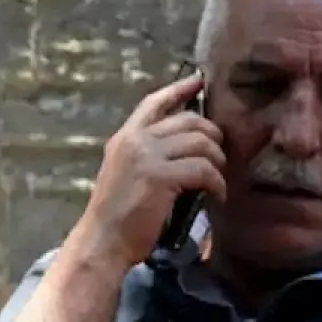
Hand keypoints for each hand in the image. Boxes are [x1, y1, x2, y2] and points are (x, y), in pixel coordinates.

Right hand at [72, 74, 227, 267]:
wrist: (103, 240)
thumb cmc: (116, 214)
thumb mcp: (126, 172)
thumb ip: (147, 153)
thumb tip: (186, 144)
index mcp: (124, 138)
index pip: (154, 103)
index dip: (180, 89)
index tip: (199, 81)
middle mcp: (134, 141)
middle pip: (188, 121)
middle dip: (212, 136)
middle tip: (219, 156)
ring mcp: (146, 157)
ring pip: (201, 143)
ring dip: (217, 161)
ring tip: (217, 179)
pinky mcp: (160, 176)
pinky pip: (204, 170)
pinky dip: (217, 183)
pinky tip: (217, 195)